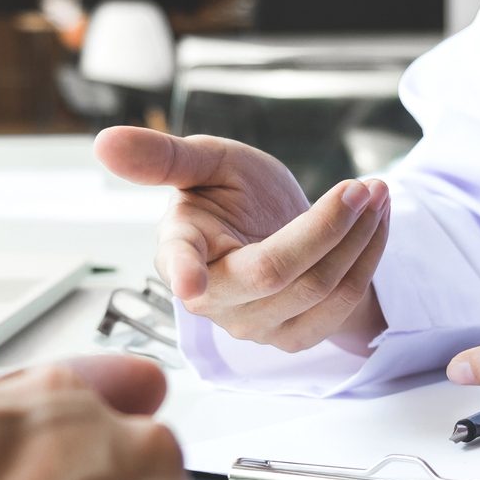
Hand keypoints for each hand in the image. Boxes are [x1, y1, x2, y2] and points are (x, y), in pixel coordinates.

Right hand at [95, 126, 391, 352]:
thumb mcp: (206, 162)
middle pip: (276, 272)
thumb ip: (163, 157)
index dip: (182, 272)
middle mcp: (214, 299)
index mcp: (181, 250)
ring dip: (359, 237)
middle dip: (328, 225)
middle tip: (364, 185)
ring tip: (377, 193)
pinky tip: (377, 221)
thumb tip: (103, 142)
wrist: (278, 232)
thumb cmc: (235, 196)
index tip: (188, 281)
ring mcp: (255, 326)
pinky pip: (343, 302)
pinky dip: (369, 257)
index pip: (181, 265)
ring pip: (319, 287)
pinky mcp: (295, 338)